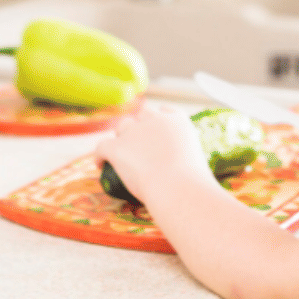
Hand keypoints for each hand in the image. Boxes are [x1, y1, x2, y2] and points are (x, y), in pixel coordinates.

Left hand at [95, 104, 211, 203]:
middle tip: (140, 146)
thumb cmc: (193, 182)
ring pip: (123, 126)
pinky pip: (102, 146)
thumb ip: (188, 157)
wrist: (177, 188)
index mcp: (178, 121)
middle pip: (142, 115)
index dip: (159, 119)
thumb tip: (185, 170)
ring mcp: (135, 132)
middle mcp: (155, 120)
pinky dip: (100, 155)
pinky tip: (100, 164)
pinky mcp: (117, 147)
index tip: (156, 130)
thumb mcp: (198, 161)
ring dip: (121, 137)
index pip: (165, 111)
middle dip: (141, 126)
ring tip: (120, 154)